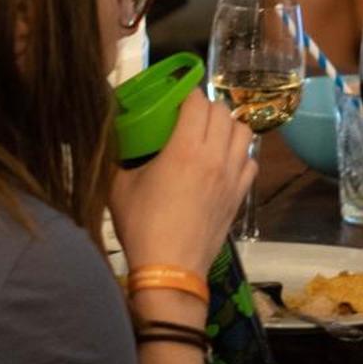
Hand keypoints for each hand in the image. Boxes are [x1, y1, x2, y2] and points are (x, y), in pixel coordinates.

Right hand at [109, 92, 254, 275]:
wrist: (170, 269)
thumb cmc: (142, 225)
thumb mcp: (118, 186)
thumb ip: (118, 156)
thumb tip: (111, 136)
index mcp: (186, 148)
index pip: (197, 102)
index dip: (186, 94)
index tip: (173, 100)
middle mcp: (215, 156)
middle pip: (222, 112)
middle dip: (205, 108)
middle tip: (188, 117)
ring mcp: (232, 176)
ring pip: (243, 132)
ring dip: (227, 126)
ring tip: (209, 135)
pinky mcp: (240, 195)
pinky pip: (250, 161)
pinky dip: (240, 154)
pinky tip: (223, 162)